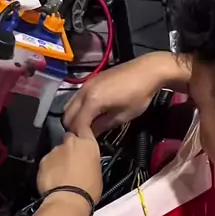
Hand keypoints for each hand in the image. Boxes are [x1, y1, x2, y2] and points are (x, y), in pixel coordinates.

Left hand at [37, 131, 102, 203]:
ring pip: (57, 151)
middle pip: (69, 138)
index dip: (82, 130)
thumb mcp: (97, 173)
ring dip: (59, 159)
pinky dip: (50, 167)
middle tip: (73, 161)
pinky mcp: (43, 160)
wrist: (68, 200)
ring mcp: (55, 151)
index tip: (82, 136)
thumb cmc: (88, 190)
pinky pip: (47, 161)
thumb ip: (90, 161)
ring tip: (63, 175)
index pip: (84, 128)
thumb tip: (85, 163)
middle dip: (70, 147)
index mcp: (88, 144)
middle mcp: (70, 143)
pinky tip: (54, 179)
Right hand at [63, 51, 191, 136]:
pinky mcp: (90, 80)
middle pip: (68, 115)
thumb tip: (91, 135)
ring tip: (88, 126)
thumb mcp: (123, 116)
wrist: (147, 70)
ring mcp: (86, 84)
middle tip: (86, 137)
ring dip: (75, 117)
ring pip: (70, 105)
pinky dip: (79, 108)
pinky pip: (77, 97)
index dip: (80, 137)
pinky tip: (91, 114)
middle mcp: (84, 91)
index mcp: (92, 101)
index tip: (87, 145)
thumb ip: (103, 126)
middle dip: (74, 128)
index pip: (77, 124)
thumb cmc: (139, 95)